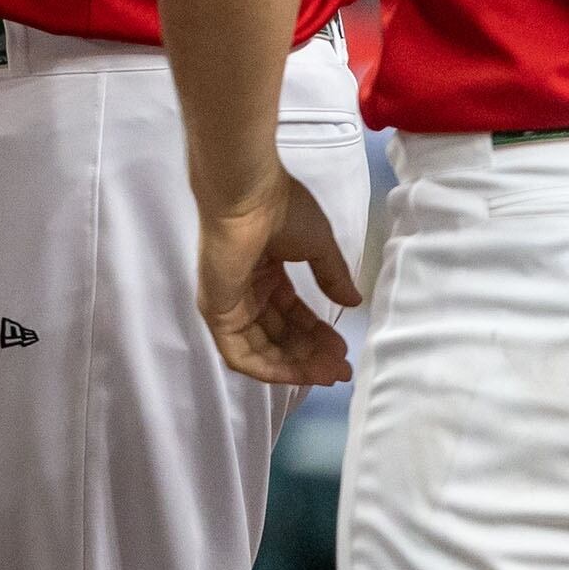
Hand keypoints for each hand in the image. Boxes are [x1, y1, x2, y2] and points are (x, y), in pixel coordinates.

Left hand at [192, 165, 359, 385]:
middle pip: (279, 336)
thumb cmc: (281, 210)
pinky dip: (268, 368)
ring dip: (296, 365)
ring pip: (262, 349)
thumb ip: (331, 276)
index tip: (345, 351)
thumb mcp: (317, 246)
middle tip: (341, 367)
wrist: (248, 195)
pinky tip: (297, 374)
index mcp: (264, 273)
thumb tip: (352, 302)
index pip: (291, 315)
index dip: (318, 336)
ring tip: (329, 371)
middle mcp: (245, 290)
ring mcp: (228, 302)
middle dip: (312, 355)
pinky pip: (239, 353)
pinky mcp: (216, 311)